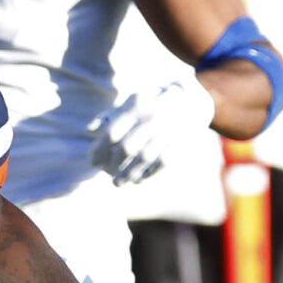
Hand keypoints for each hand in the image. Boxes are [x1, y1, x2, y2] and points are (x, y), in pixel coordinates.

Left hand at [88, 78, 217, 184]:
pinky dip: (147, 173)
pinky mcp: (180, 143)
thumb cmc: (154, 100)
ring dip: (128, 173)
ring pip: (144, 158)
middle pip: (127, 148)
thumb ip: (111, 114)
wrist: (192, 99)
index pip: (112, 132)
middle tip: (106, 172)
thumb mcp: (133, 99)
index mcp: (138, 106)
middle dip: (113, 164)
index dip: (99, 150)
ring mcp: (168, 131)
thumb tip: (89, 130)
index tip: (92, 162)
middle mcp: (153, 118)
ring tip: (117, 182)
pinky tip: (137, 180)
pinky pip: (162, 163)